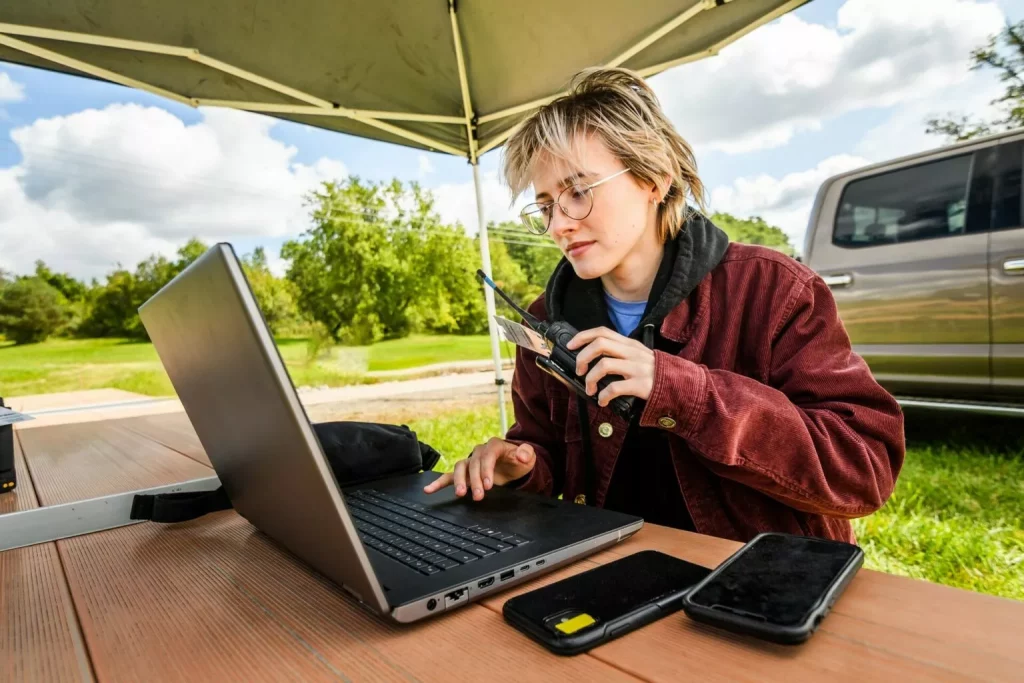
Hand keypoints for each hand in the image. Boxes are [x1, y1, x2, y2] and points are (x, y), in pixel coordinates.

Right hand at [422, 438, 536, 500]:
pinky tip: (429, 490)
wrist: (514, 466)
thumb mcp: (528, 456)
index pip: (488, 455)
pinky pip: (449, 476)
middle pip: (473, 464)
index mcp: (494, 445)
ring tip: (460, 494)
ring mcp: (470, 461)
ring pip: (460, 468)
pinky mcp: (465, 473)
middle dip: (475, 480)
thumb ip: (527, 454)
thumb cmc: (520, 461)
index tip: (489, 484)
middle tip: (478, 495)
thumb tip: (521, 455)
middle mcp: (480, 451)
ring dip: (459, 481)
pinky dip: (439, 483)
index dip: (486, 469)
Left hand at [567, 326, 655, 405]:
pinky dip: (603, 395)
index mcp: (630, 345)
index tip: (570, 345)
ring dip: (590, 378)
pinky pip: (615, 387)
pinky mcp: (641, 384)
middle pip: (600, 344)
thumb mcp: (640, 357)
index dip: (583, 336)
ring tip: (590, 389)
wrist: (681, 386)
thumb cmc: (656, 373)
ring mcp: (637, 368)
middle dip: (583, 357)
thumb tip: (595, 359)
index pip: (602, 332)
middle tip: (579, 370)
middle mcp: (633, 352)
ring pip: (604, 364)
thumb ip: (622, 354)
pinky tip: (603, 401)